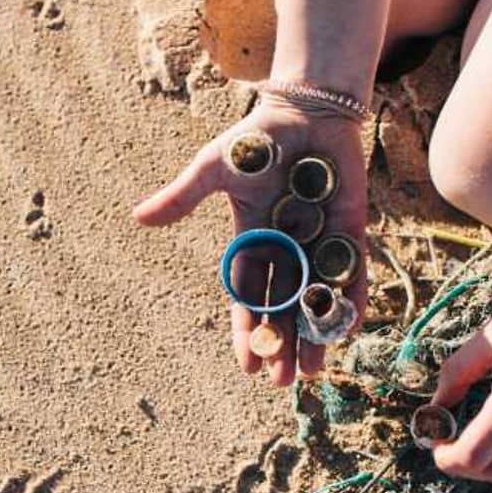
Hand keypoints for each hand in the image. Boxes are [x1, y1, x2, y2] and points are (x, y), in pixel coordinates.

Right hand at [133, 99, 368, 386]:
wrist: (304, 111)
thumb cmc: (256, 139)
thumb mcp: (214, 168)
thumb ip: (183, 197)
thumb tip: (139, 218)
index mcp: (252, 240)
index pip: (248, 296)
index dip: (247, 330)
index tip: (247, 365)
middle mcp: (286, 249)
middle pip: (283, 307)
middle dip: (282, 344)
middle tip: (283, 381)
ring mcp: (320, 242)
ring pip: (317, 298)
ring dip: (315, 334)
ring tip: (314, 371)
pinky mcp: (351, 231)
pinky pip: (353, 271)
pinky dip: (352, 297)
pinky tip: (351, 326)